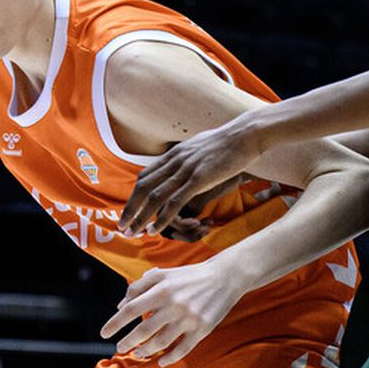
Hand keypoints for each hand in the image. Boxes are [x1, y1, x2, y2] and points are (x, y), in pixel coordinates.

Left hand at [99, 261, 246, 366]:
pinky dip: (170, 358)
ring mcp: (189, 319)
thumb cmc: (188, 276)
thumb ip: (139, 287)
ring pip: (161, 342)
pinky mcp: (202, 329)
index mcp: (161, 290)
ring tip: (138, 354)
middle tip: (120, 348)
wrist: (224, 277)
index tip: (104, 334)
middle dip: (128, 342)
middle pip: (144, 330)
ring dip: (146, 351)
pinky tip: (161, 361)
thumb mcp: (162, 275)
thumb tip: (120, 306)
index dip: (115, 324)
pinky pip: (182, 349)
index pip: (131, 310)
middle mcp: (173, 305)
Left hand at [121, 119, 264, 235]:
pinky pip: (174, 202)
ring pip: (154, 197)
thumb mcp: (202, 147)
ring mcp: (186, 170)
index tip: (130, 209)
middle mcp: (175, 161)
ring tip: (132, 232)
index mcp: (175, 154)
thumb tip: (185, 161)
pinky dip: (161, 218)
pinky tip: (153, 229)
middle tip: (122, 225)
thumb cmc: (229, 142)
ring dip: (140, 217)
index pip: (146, 175)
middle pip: (143, 187)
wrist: (246, 134)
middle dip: (130, 208)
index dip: (135, 194)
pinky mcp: (199, 179)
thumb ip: (189, 156)